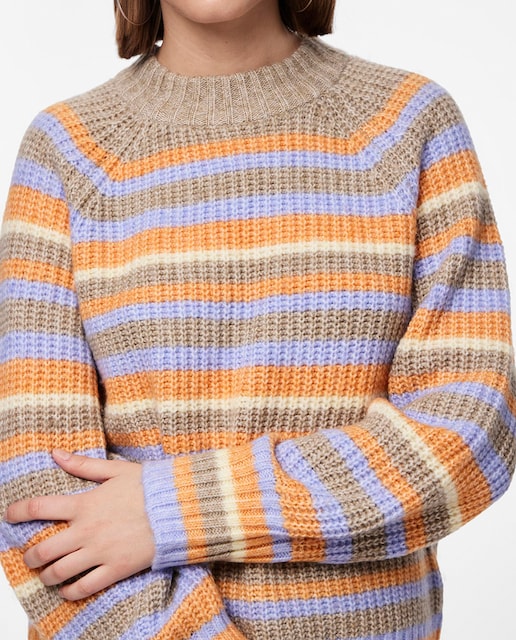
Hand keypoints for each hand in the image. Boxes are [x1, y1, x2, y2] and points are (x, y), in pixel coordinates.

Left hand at [4, 450, 155, 600]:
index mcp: (85, 503)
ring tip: (47, 573)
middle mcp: (87, 530)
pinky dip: (69, 592)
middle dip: (30, 555)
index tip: (9, 515)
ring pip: (58, 572)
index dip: (18, 512)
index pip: (40, 508)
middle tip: (30, 555)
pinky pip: (83, 587)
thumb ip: (83, 464)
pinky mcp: (115, 569)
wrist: (180, 509)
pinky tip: (67, 589)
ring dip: (46, 575)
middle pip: (43, 549)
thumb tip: (55, 454)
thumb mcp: (116, 470)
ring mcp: (100, 552)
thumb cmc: (150, 486)